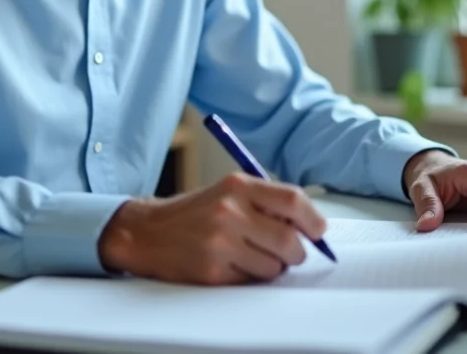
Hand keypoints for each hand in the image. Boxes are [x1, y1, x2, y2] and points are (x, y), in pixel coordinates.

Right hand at [98, 171, 326, 284]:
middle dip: (296, 252)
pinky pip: (252, 281)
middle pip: (289, 240)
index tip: (318, 232)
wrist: (147, 231)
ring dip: (272, 267)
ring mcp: (220, 242)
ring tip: (251, 255)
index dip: (313, 220)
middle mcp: (230, 210)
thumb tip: (309, 226)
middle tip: (289, 252)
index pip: (293, 201)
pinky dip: (250, 277)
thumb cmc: (195, 212)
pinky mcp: (212, 270)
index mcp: (238, 185)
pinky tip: (232, 264)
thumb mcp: (230, 192)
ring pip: (274, 266)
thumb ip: (267, 202)